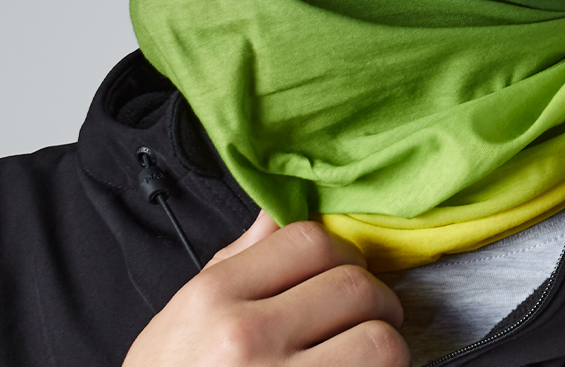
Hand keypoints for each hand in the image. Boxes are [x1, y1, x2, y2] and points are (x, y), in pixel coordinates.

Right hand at [123, 211, 409, 366]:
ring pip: (378, 339)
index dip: (340, 251)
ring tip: (368, 352)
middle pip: (351, 284)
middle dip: (372, 297)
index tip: (344, 271)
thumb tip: (277, 213)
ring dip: (384, 344)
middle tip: (369, 313)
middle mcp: (246, 337)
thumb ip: (234, 262)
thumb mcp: (180, 320)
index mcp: (214, 297)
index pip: (309, 240)